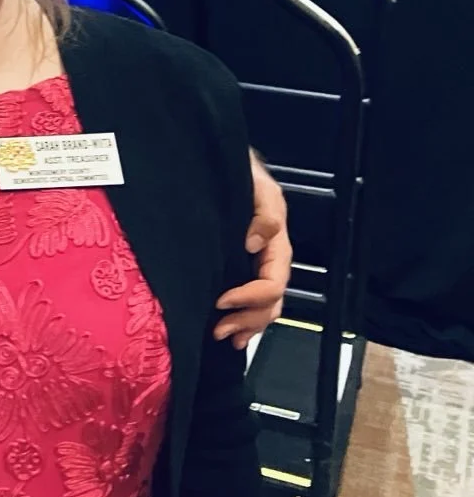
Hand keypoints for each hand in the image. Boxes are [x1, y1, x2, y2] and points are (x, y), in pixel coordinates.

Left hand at [215, 149, 290, 347]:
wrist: (219, 161)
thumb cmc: (238, 171)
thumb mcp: (255, 183)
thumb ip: (264, 212)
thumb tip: (255, 241)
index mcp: (275, 242)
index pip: (273, 281)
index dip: (251, 296)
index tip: (221, 300)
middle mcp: (268, 257)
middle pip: (270, 301)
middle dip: (248, 319)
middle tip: (220, 330)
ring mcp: (256, 264)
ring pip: (264, 306)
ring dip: (247, 325)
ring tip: (223, 335)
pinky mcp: (240, 265)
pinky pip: (251, 300)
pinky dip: (244, 319)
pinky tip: (231, 331)